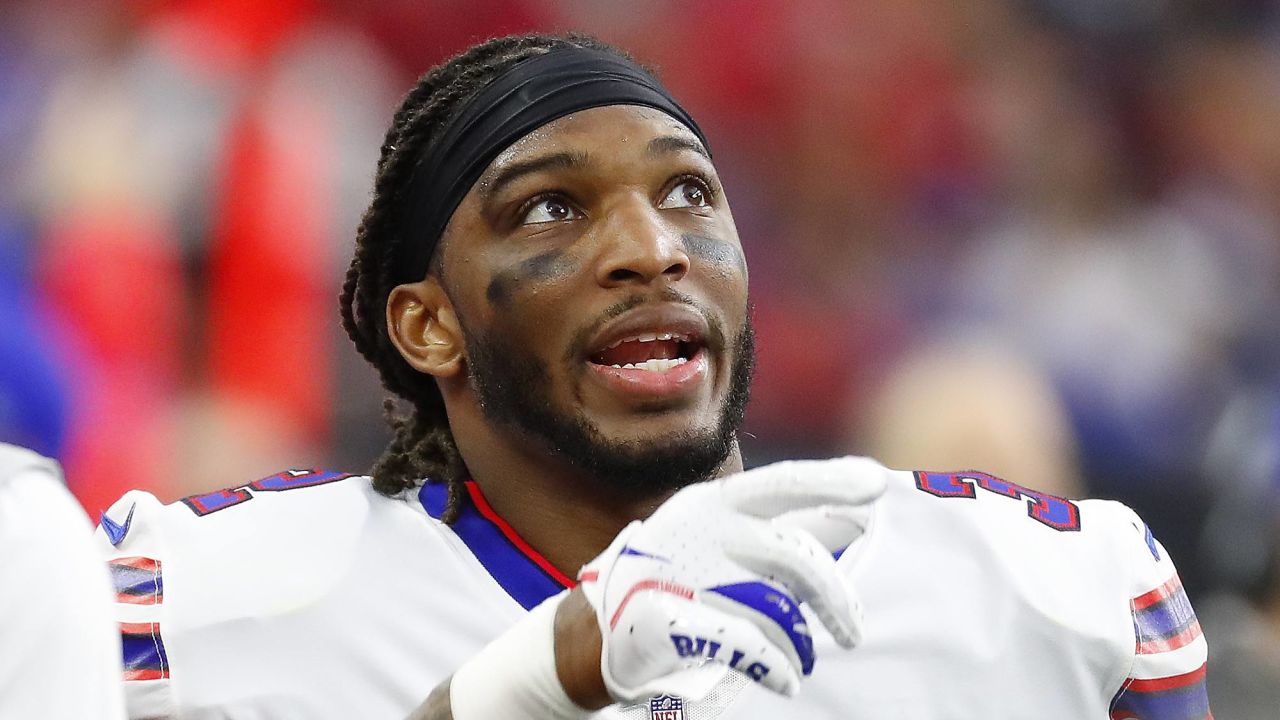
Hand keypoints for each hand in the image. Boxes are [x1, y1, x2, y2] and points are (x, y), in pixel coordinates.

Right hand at [575, 457, 886, 703]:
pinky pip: (744, 645)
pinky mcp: (670, 620)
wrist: (600, 625)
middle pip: (795, 557)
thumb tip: (848, 522)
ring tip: (802, 660)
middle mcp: (704, 530)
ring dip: (800, 643)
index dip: (830, 480)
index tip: (875, 486)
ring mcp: (684, 574)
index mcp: (717, 503)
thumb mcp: (717, 538)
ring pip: (776, 608)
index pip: (782, 482)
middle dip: (836, 599)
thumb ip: (775, 531)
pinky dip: (775, 666)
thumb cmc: (678, 575)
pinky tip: (785, 679)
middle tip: (853, 631)